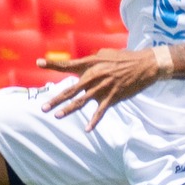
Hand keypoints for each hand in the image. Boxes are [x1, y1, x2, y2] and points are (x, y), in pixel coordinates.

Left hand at [42, 48, 163, 131]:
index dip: (52, 64)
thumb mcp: (105, 54)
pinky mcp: (113, 97)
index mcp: (91, 64)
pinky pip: (101, 111)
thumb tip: (82, 68)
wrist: (145, 64)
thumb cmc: (124, 58)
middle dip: (56, 99)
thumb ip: (91, 62)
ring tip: (56, 116)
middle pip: (71, 89)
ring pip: (82, 101)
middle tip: (43, 107)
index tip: (38, 63)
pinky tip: (87, 129)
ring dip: (68, 110)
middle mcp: (94, 76)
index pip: (68, 65)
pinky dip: (94, 121)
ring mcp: (103, 87)